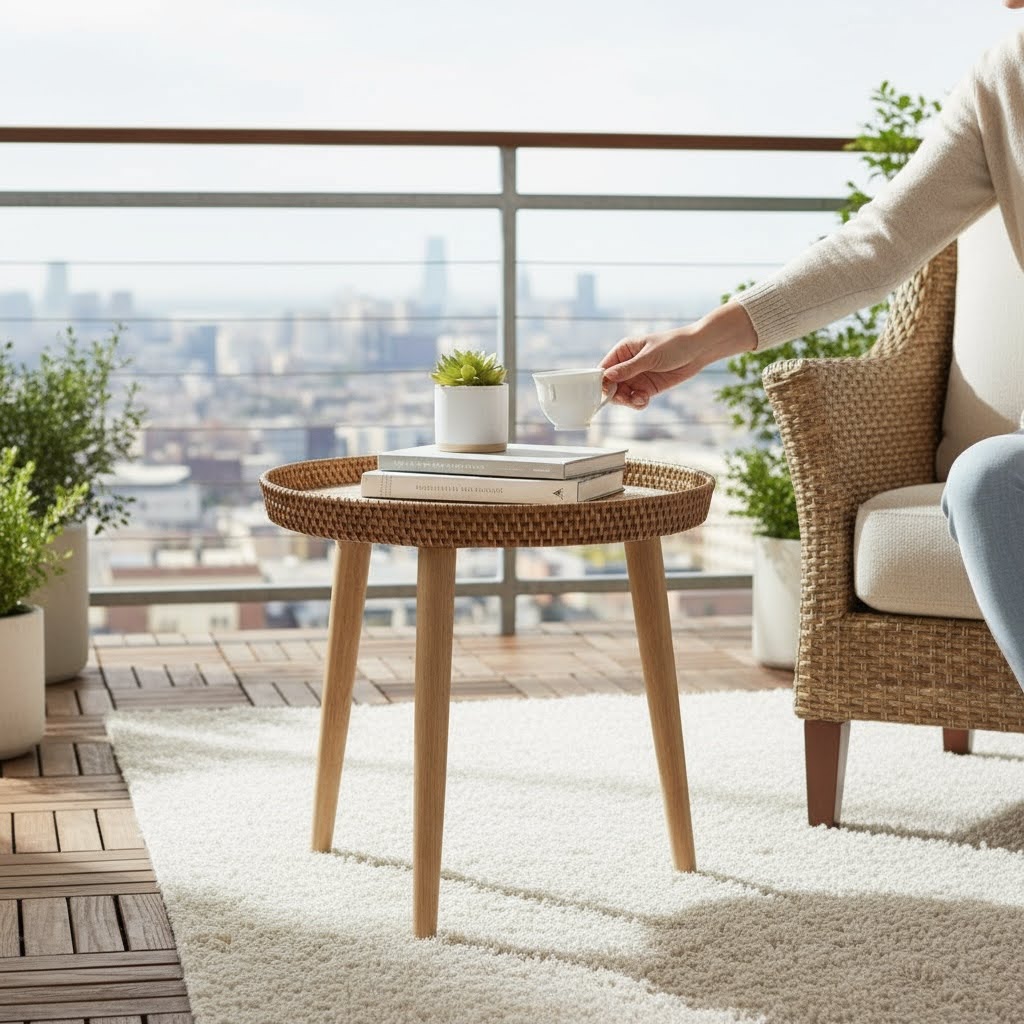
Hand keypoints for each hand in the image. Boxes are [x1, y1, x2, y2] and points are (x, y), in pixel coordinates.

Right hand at [599, 300, 757, 408]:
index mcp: (623, 351)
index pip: (604, 369)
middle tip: (626, 398)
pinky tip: (644, 400)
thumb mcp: (650, 356)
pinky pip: (636, 400)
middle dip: (617, 395)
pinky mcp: (648, 388)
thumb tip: (608, 377)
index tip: (608, 392)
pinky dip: (637, 403)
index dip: (603, 382)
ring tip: (640, 399)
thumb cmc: (674, 345)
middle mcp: (627, 365)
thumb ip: (629, 368)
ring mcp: (637, 377)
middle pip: (611, 386)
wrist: (698, 350)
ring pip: (623, 396)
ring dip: (628, 401)